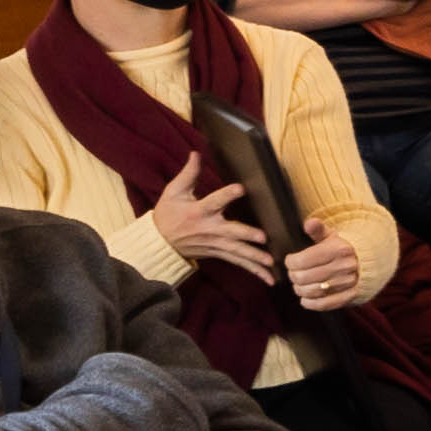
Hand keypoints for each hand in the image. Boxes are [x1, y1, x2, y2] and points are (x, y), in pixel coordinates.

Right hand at [148, 154, 274, 279]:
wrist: (159, 241)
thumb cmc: (168, 213)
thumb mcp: (174, 191)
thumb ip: (188, 174)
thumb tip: (196, 153)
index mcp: (199, 211)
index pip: (214, 201)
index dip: (227, 195)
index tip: (240, 188)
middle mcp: (209, 229)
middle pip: (230, 232)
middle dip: (246, 235)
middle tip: (262, 237)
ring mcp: (214, 244)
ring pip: (237, 252)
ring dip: (254, 257)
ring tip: (271, 261)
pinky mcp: (218, 253)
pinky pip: (238, 262)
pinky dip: (254, 270)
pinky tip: (270, 277)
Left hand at [282, 219, 367, 311]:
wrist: (367, 262)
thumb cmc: (342, 248)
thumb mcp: (330, 235)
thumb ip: (317, 228)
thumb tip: (309, 223)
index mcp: (339, 249)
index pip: (302, 260)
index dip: (290, 262)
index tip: (290, 261)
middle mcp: (345, 266)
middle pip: (304, 277)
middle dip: (293, 276)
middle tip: (293, 274)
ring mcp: (348, 283)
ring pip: (312, 291)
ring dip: (300, 290)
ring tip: (299, 285)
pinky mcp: (350, 296)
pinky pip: (324, 304)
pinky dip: (310, 303)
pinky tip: (304, 299)